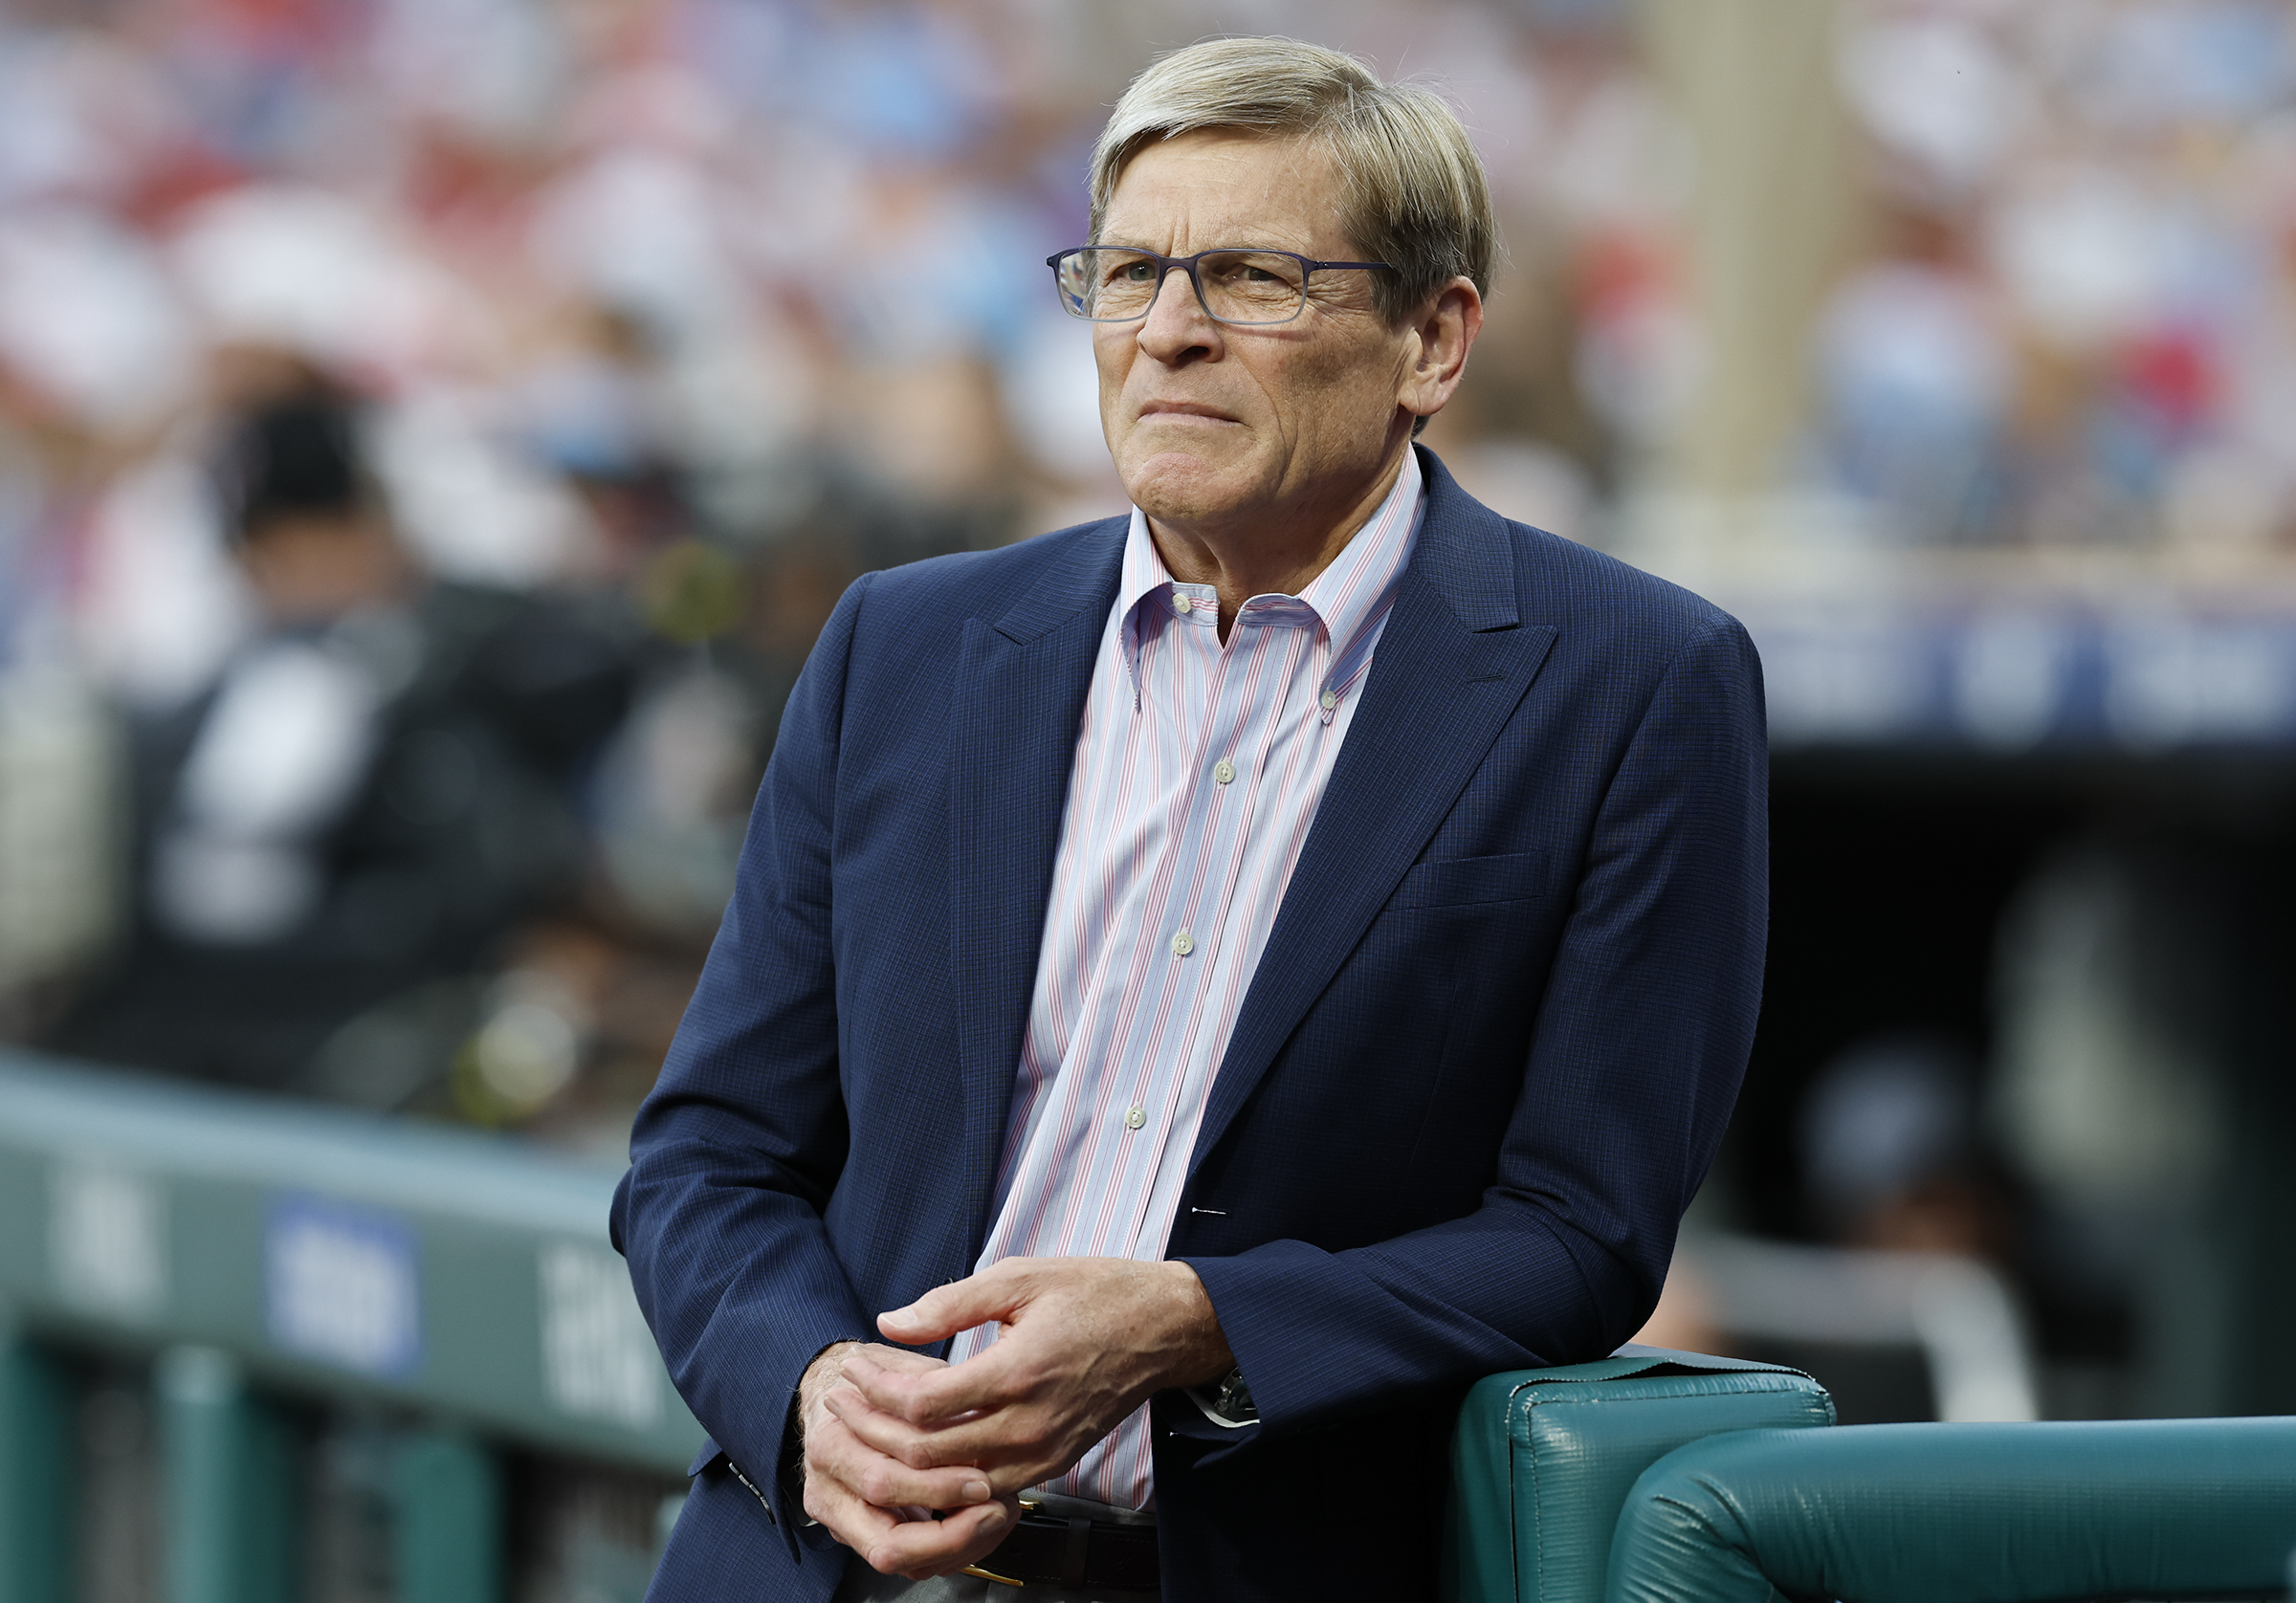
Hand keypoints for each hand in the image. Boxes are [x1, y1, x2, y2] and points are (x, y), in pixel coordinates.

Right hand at [797, 1341, 1017, 1578]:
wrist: (834, 1395)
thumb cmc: (870, 1383)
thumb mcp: (900, 1370)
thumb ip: (932, 1393)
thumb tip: (979, 1415)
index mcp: (832, 1447)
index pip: (884, 1484)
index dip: (939, 1489)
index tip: (984, 1480)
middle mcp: (828, 1491)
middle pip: (889, 1542)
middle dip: (951, 1534)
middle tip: (994, 1510)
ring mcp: (841, 1520)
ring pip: (899, 1561)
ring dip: (955, 1549)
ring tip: (994, 1518)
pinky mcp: (863, 1535)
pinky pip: (908, 1561)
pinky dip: (948, 1551)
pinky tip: (978, 1527)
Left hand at [829, 1257, 1232, 1496]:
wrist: (1163, 1330)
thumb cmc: (1095, 1295)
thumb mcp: (1020, 1277)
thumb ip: (950, 1304)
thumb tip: (889, 1323)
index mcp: (1018, 1371)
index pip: (923, 1405)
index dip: (876, 1390)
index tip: (855, 1366)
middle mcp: (1029, 1424)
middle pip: (927, 1452)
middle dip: (873, 1428)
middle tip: (844, 1400)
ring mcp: (1043, 1453)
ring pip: (951, 1481)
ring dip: (903, 1460)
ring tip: (869, 1427)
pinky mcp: (1052, 1467)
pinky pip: (984, 1488)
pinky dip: (945, 1477)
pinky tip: (919, 1450)